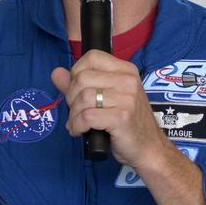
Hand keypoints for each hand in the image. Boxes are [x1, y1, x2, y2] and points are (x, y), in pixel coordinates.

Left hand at [50, 51, 175, 169]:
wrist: (149, 148)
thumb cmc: (126, 124)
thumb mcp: (105, 98)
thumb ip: (79, 84)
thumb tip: (56, 73)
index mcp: (126, 70)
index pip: (92, 57)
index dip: (76, 72)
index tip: (77, 90)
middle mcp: (128, 81)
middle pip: (82, 78)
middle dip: (71, 98)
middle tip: (76, 111)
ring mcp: (127, 99)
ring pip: (83, 98)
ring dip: (73, 115)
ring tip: (78, 124)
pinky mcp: (122, 118)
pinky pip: (87, 117)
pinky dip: (77, 126)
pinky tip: (81, 131)